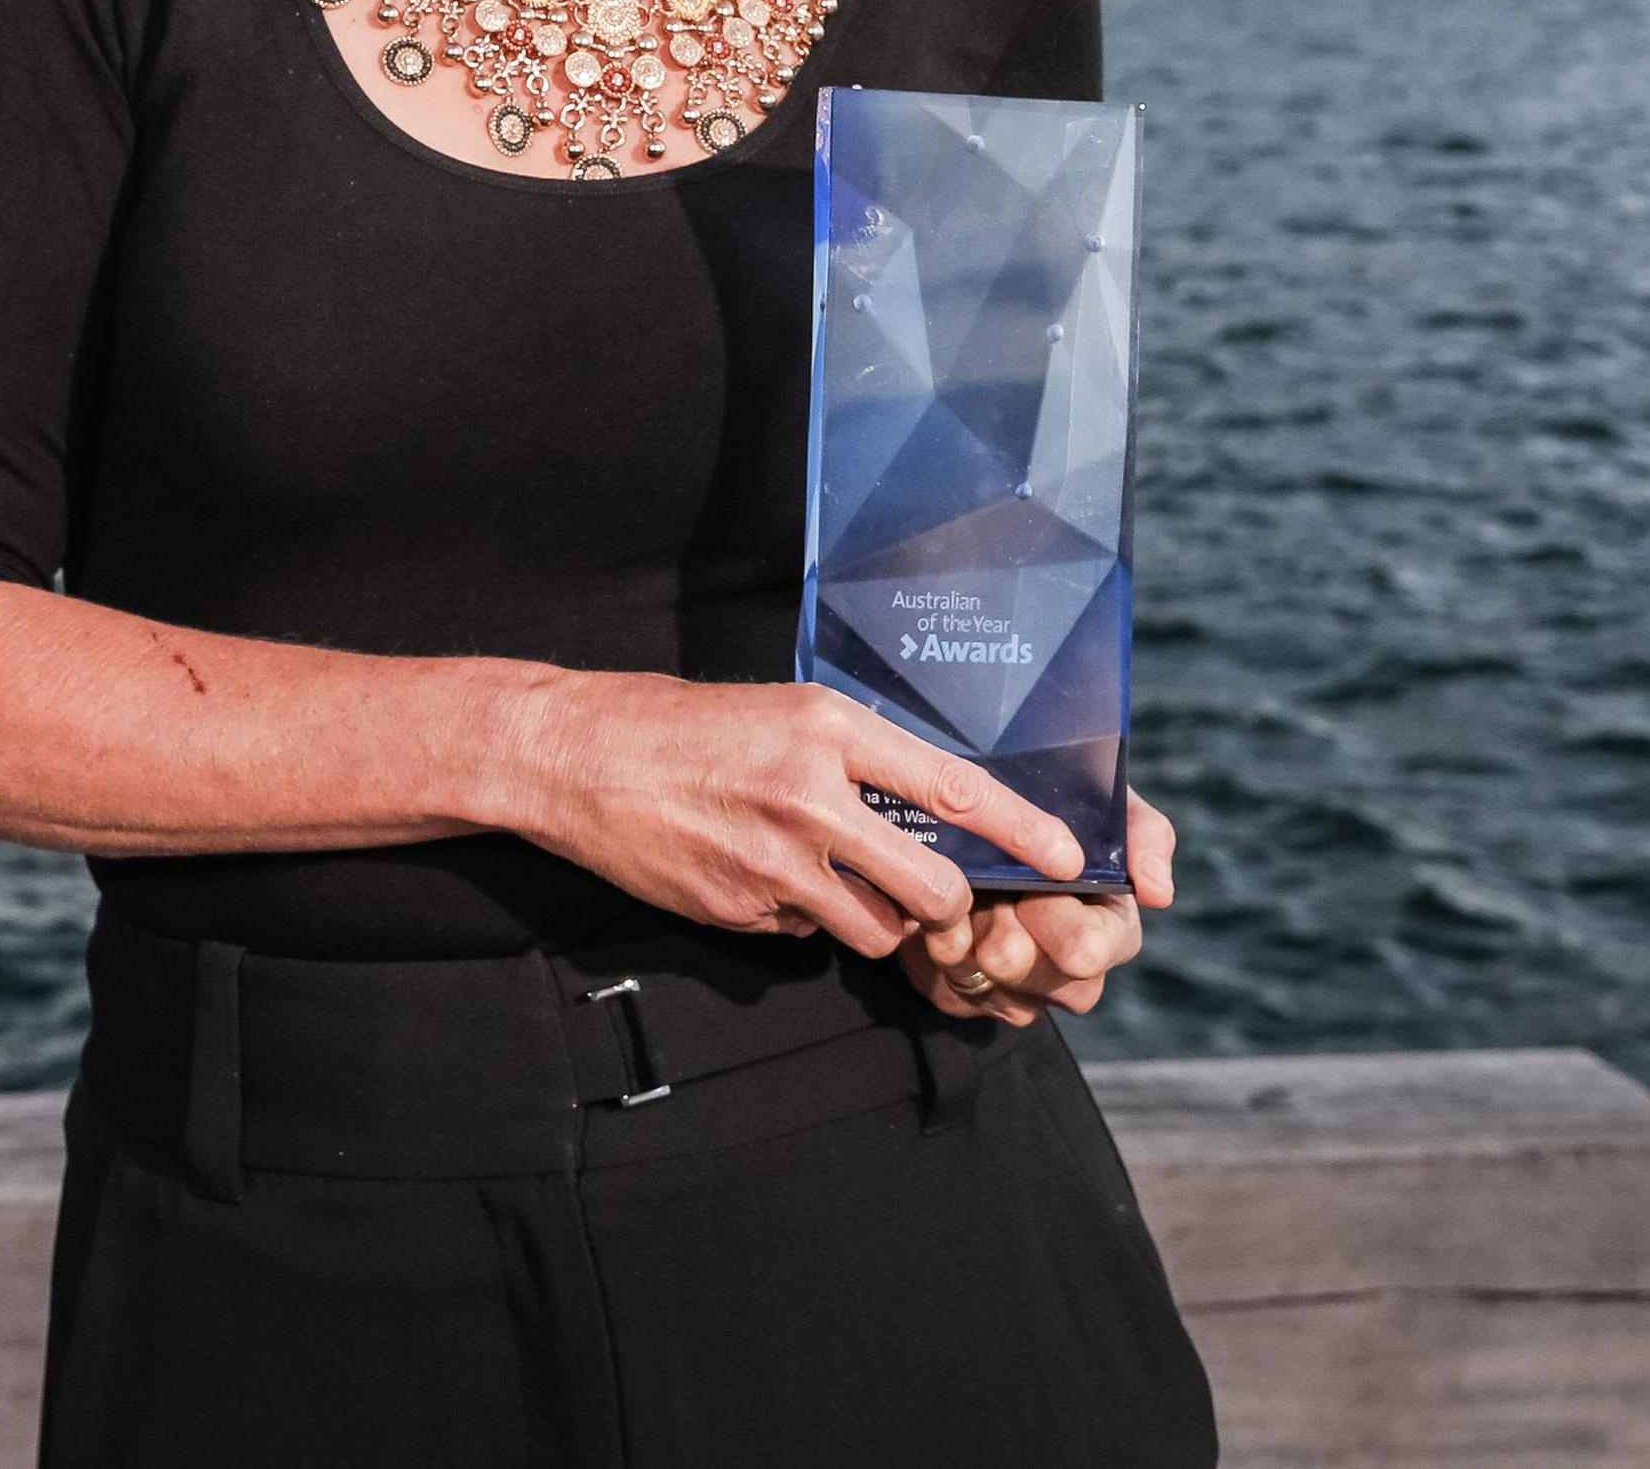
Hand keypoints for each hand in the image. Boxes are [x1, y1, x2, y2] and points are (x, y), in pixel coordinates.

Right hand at [488, 673, 1089, 962]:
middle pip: (930, 888)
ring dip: (870, 916)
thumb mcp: (783, 714)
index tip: (1070, 858)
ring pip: (875, 927)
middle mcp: (810, 796)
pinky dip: (802, 918)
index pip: (953, 789)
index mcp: (829, 730)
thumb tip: (929, 809)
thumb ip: (855, 757)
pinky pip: (807, 935)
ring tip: (826, 872)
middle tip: (940, 898)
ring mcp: (774, 863)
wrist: (578, 756)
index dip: (1022, 832)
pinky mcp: (740, 910)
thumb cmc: (684, 726)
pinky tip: (761, 876)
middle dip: (947, 907)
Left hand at [898, 789, 1175, 1024]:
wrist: (963, 809)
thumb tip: (1160, 895)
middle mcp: (1064, 972)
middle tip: (993, 896)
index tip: (1036, 892)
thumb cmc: (1050, 805)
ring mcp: (1013, 989)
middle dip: (1015, 938)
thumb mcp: (1105, 801)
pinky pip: (948, 992)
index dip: (1066, 929)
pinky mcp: (960, 992)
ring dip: (971, 941)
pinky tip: (929, 919)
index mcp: (1108, 930)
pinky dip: (934, 953)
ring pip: (996, 992)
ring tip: (961, 897)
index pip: (1093, 954)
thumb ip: (1145, 836)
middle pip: (1047, 986)